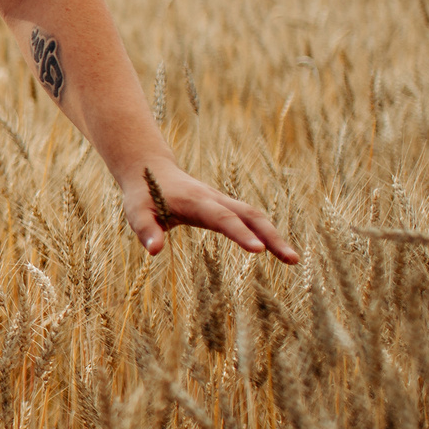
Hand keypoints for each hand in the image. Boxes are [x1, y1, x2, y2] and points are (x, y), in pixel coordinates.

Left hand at [121, 159, 297, 263]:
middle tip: (292, 260)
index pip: (222, 218)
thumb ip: (145, 230)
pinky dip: (265, 232)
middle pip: (251, 215)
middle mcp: (214, 199)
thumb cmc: (142, 194)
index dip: (240, 233)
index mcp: (195, 201)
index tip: (259, 250)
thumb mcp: (135, 211)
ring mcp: (222, 201)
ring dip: (274, 235)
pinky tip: (276, 249)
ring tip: (292, 260)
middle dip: (273, 236)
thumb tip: (155, 251)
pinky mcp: (224, 207)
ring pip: (255, 215)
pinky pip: (250, 218)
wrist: (150, 169)